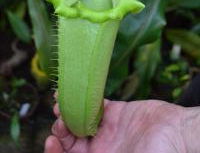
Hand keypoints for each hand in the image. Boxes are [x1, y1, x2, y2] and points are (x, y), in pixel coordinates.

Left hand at [45, 99, 199, 152]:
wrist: (176, 132)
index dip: (57, 152)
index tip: (51, 142)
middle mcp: (100, 147)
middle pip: (72, 139)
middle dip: (61, 130)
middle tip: (59, 119)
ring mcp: (107, 129)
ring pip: (80, 119)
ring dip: (68, 112)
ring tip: (60, 104)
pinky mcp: (115, 111)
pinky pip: (95, 104)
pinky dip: (84, 98)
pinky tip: (74, 92)